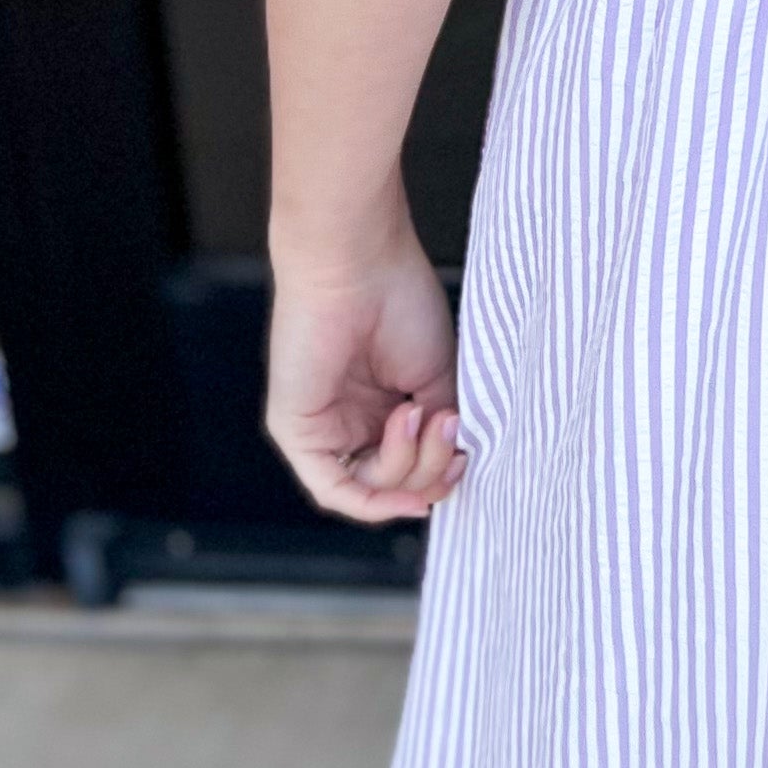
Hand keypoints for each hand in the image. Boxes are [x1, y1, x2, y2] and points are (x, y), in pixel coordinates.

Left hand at [264, 223, 468, 522]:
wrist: (358, 266)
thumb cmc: (398, 301)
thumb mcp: (439, 379)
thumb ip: (442, 431)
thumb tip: (455, 470)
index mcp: (385, 407)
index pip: (415, 467)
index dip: (444, 471)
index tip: (468, 450)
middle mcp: (354, 421)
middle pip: (398, 485)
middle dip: (431, 469)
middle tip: (446, 423)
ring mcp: (326, 428)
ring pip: (373, 490)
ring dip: (410, 466)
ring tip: (417, 414)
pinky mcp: (298, 431)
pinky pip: (334, 490)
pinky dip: (375, 502)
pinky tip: (407, 493)